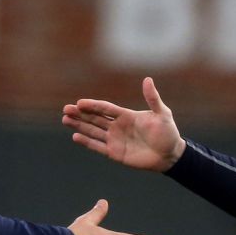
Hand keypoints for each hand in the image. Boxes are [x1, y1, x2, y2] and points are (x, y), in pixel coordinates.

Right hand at [62, 77, 186, 171]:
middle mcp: (117, 126)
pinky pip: (98, 147)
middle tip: (66, 109)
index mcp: (126, 115)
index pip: (105, 108)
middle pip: (95, 118)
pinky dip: (87, 142)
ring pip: (93, 131)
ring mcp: (115, 140)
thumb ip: (152, 98)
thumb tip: (147, 79)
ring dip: (79, 126)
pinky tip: (75, 136)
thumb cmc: (167, 133)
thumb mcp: (162, 114)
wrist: (170, 155)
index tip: (79, 103)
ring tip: (65, 120)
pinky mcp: (115, 153)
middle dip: (80, 114)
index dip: (93, 105)